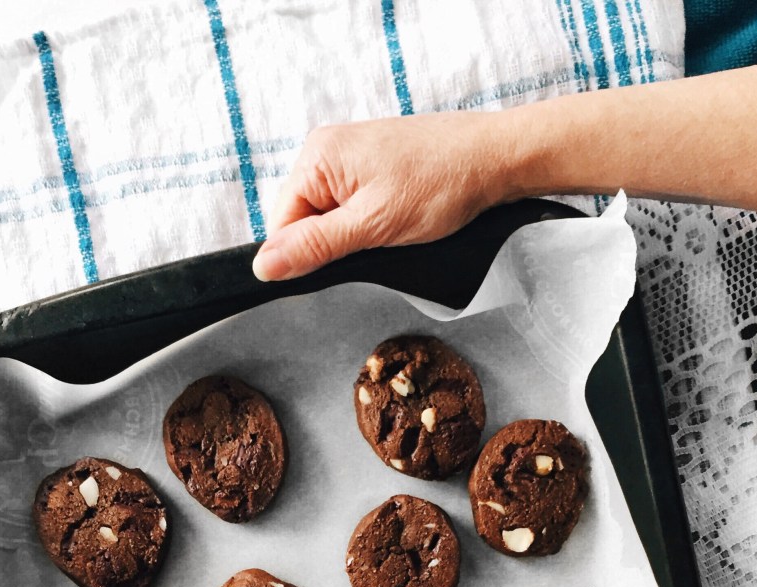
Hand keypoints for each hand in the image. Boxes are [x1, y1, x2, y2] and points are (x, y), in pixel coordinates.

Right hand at [252, 112, 503, 280]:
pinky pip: (351, 209)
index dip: (305, 256)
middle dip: (333, 245)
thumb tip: (262, 265)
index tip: (342, 263)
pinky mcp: (372, 168)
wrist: (494, 160)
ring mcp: (350, 158)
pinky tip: (397, 220)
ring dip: (355, 237)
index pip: (280, 226)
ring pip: (329, 220)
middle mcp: (326, 151)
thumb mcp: (371, 227)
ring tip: (391, 228)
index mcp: (316, 158)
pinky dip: (370, 224)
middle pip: (302, 222)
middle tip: (374, 244)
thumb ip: (314, 247)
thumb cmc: (441, 184)